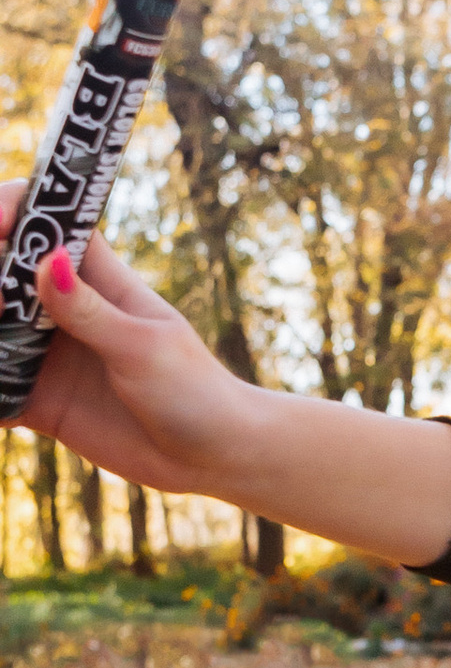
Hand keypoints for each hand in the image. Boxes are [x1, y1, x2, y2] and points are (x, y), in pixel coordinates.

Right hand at [0, 187, 253, 490]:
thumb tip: (47, 260)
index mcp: (96, 279)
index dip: (13, 212)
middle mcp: (62, 310)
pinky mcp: (37, 399)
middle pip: (2, 271)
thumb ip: (90, 311)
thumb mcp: (141, 347)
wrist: (211, 455)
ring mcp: (46, 354)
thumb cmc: (193, 389)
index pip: (46, 223)